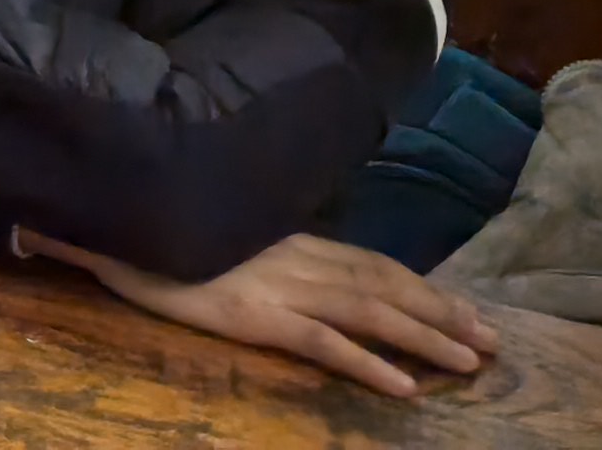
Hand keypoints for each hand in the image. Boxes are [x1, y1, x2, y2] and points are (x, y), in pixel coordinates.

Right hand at [13, 230, 496, 400]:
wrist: (108, 214)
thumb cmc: (148, 223)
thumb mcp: (207, 231)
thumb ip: (241, 242)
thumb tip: (276, 256)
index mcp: (285, 240)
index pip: (368, 262)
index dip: (420, 286)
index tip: (463, 307)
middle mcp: (292, 259)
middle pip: (383, 285)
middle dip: (442, 313)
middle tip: (492, 341)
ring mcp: (276, 286)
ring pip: (369, 311)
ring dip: (425, 337)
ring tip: (471, 363)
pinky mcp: (253, 313)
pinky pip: (324, 342)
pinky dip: (369, 364)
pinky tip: (405, 388)